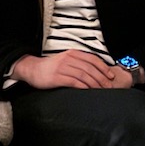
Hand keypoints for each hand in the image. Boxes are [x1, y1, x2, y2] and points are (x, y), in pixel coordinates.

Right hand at [11, 51, 133, 90]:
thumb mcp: (66, 60)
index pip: (92, 59)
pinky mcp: (57, 77)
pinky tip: (88, 91)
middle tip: (108, 86)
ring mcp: (62, 68)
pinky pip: (73, 82)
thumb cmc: (51, 67)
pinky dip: (83, 86)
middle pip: (90, 68)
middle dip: (101, 78)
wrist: (33, 69)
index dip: (103, 67)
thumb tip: (96, 72)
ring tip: (101, 90)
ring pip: (83, 75)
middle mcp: (68, 59)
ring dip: (94, 83)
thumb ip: (78, 63)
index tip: (111, 75)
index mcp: (72, 54)